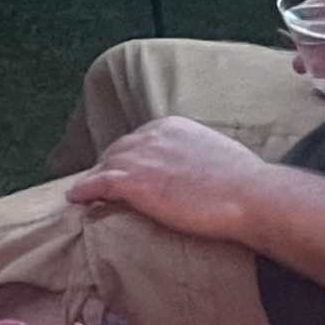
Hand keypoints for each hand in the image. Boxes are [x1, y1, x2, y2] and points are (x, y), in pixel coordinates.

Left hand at [67, 116, 270, 240]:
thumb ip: (200, 156)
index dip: (130, 156)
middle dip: (110, 165)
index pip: (140, 139)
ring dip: (94, 179)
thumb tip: (204, 169)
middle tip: (102, 183)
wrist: (249, 195)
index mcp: (172, 126)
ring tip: (84, 193)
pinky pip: (98, 184)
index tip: (125, 168)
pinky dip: (83, 190)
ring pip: (105, 167)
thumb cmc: (245, 183)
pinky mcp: (134, 183)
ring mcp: (140, 158)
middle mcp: (151, 136)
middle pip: (118, 150)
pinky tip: (74, 198)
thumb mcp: (218, 155)